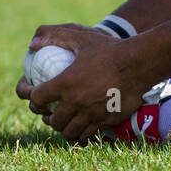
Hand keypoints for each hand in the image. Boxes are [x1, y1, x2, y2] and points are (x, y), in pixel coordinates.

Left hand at [24, 24, 147, 142]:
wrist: (140, 63)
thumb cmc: (109, 49)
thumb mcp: (81, 36)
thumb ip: (54, 36)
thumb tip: (32, 44)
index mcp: (66, 83)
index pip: (37, 98)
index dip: (30, 98)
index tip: (32, 94)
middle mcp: (77, 102)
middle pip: (52, 120)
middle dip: (46, 117)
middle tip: (48, 111)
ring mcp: (92, 114)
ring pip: (69, 132)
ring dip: (63, 128)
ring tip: (64, 121)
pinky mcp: (106, 121)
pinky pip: (88, 135)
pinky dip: (81, 133)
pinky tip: (82, 127)